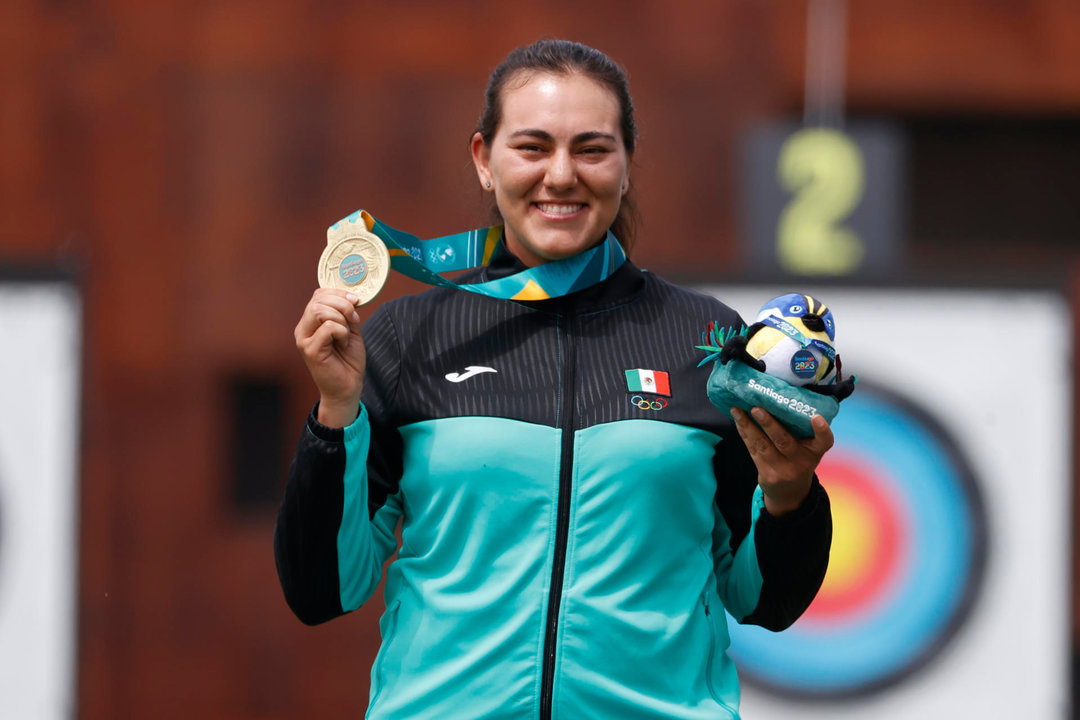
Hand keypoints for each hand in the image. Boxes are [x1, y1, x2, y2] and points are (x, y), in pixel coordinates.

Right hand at [294, 288, 365, 426]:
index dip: (338, 293)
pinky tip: (343, 344)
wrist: (348, 388)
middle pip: (317, 300)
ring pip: (319, 311)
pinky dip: (342, 332)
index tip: (355, 301)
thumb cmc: (348, 361)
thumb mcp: (350, 330)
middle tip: (354, 319)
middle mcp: (303, 329)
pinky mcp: (310, 350)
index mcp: (311, 322)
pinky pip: (327, 327)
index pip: (318, 294)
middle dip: (342, 304)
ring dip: (341, 318)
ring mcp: (304, 340)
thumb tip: (351, 296)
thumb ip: (347, 313)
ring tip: (347, 334)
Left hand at [731, 407, 833, 516]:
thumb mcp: (809, 449)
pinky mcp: (766, 473)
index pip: (825, 441)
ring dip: (748, 426)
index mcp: (815, 451)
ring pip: (762, 445)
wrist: (790, 493)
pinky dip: (744, 433)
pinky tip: (738, 420)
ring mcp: (782, 469)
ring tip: (737, 410)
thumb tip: (781, 397)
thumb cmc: (800, 460)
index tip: (816, 417)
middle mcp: (801, 461)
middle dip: (769, 424)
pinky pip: (752, 450)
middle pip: (784, 441)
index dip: (822, 430)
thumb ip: (802, 430)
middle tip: (756, 408)